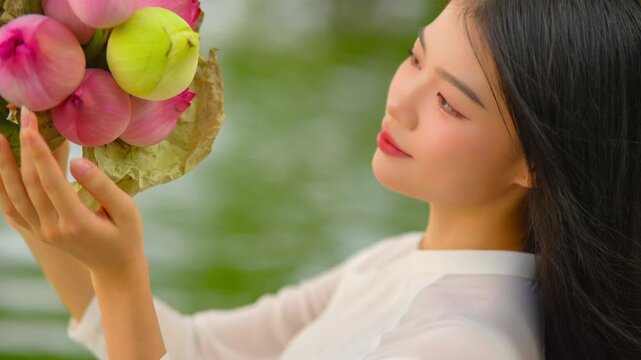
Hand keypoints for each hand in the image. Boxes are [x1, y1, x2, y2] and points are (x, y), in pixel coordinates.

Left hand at [0, 106, 145, 274]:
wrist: (115, 268)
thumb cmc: (126, 235)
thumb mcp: (126, 210)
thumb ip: (102, 186)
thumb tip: (76, 162)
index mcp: (76, 221)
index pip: (50, 181)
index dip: (38, 152)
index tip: (30, 126)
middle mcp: (52, 228)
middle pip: (29, 183)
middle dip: (24, 148)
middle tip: (23, 117)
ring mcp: (41, 232)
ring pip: (14, 195)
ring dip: (4, 165)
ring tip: (0, 137)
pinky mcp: (36, 233)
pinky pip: (11, 209)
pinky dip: (1, 188)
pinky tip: (0, 168)